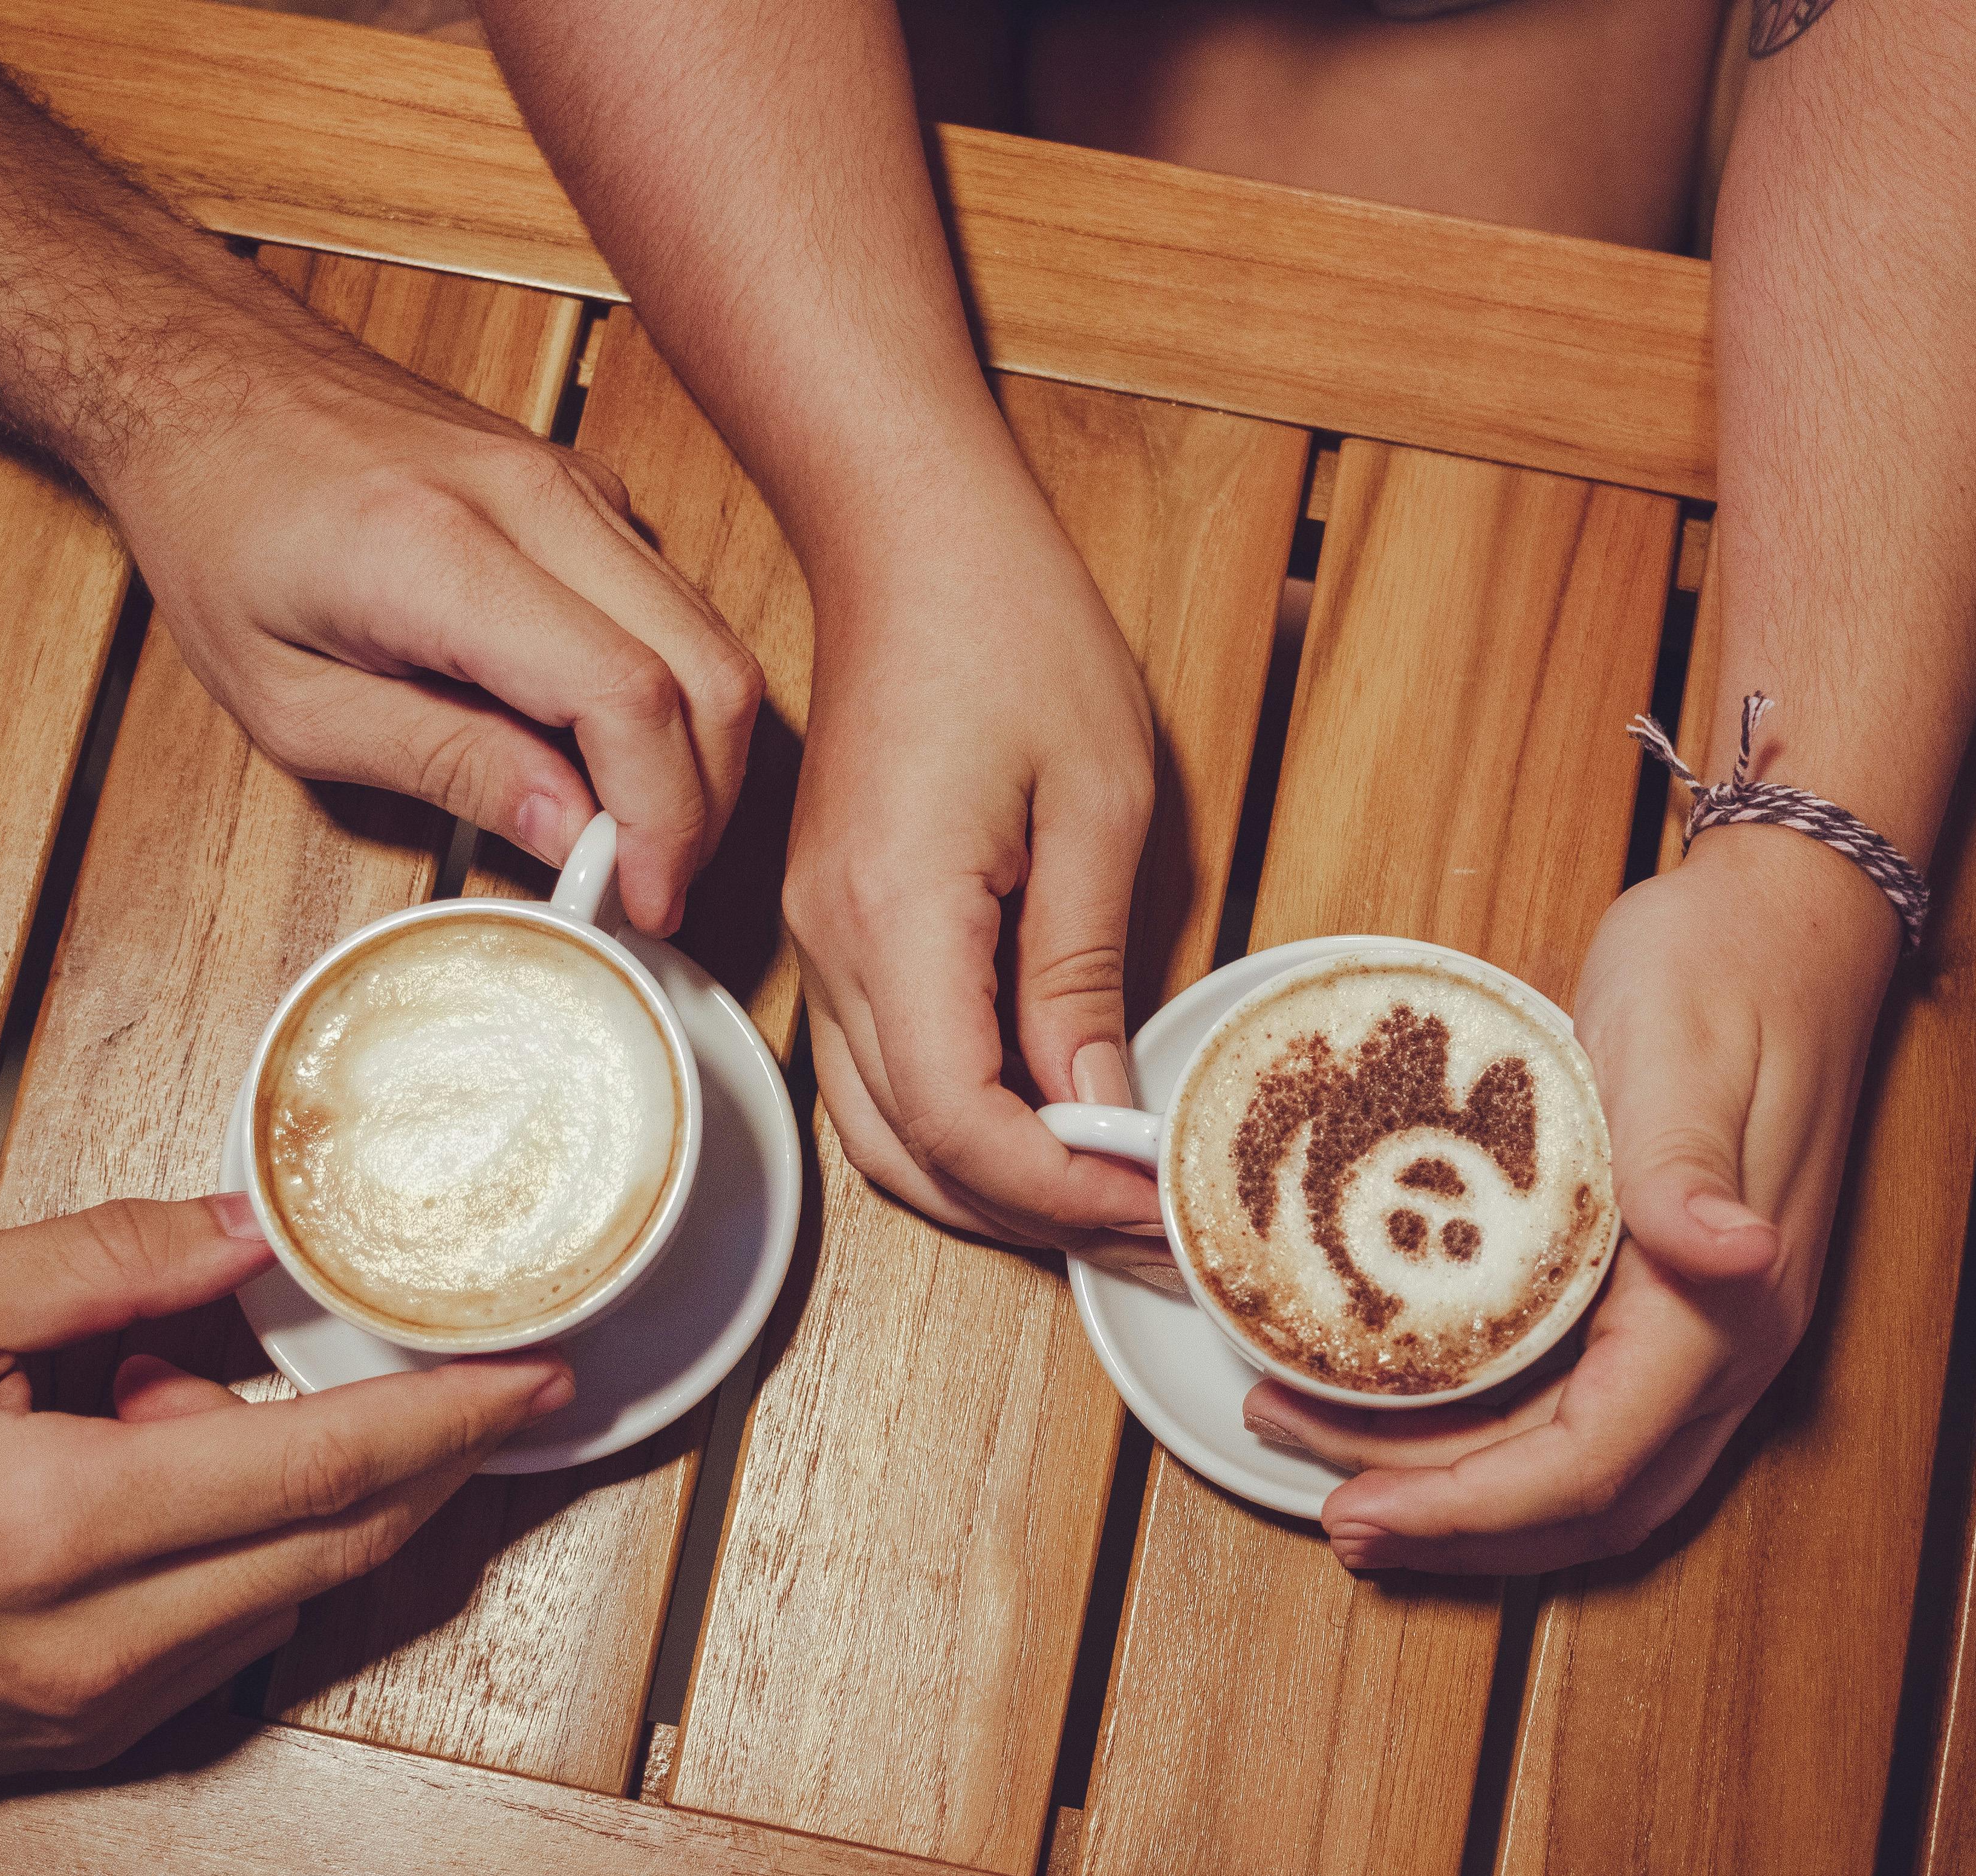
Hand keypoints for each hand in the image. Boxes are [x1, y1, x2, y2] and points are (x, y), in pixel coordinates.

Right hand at [0, 1197, 568, 1797]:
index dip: (451, 1415)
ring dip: (314, 1495)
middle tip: (489, 1376)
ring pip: (298, 1596)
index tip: (542, 1373)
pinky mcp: (90, 1738)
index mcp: (62, 1523)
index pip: (322, 1469)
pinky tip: (154, 1472)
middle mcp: (99, 1641)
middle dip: (438, 1458)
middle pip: (345, 1547)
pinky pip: (232, 1635)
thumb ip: (105, 1258)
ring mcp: (99, 1708)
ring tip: (174, 1399)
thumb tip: (251, 1228)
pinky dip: (247, 1548)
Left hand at [102, 317, 762, 935]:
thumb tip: (568, 830)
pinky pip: (671, 606)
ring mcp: (571, 482)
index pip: (627, 695)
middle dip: (703, 802)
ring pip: (708, 636)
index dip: (660, 817)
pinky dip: (668, 694)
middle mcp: (534, 499)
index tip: (644, 899)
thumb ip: (444, 763)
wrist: (204, 379)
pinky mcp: (583, 488)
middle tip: (651, 887)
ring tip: (629, 836)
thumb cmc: (218, 528)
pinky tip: (603, 754)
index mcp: (444, 553)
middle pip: (708, 669)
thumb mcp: (292, 700)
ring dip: (694, 753)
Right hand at [784, 517, 1163, 1246]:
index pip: (961, 1124)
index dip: (1062, 1192)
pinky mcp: (834, 927)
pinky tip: (1043, 1129)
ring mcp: (817, 940)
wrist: (910, 541)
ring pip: (881, 1130)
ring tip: (1108, 1200)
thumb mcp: (1095, 803)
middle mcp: (829, 946)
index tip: (1157, 1202)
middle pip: (908, 1155)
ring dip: (989, 1187)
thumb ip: (1084, 976)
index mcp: (894, 915)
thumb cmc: (1010, 633)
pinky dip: (955, 1128)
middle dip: (1032, 1219)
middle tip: (1154, 1235)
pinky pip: (877, 1070)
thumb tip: (1099, 1112)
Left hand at [1242, 827, 1899, 1572]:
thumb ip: (1687, 1168)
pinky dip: (1490, 1438)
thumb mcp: (1682, 1051)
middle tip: (1323, 1508)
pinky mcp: (1670, 1298)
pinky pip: (1579, 1412)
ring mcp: (1705, 1327)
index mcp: (1723, 1303)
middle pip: (1581, 1497)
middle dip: (1447, 1521)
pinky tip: (1408, 1408)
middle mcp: (1727, 1343)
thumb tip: (1729, 1256)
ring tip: (1330, 1461)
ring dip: (1461, 1490)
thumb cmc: (1727, 973)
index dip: (1469, 1508)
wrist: (1784, 922)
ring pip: (1583, 1471)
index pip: (1590, 1463)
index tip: (1357, 1511)